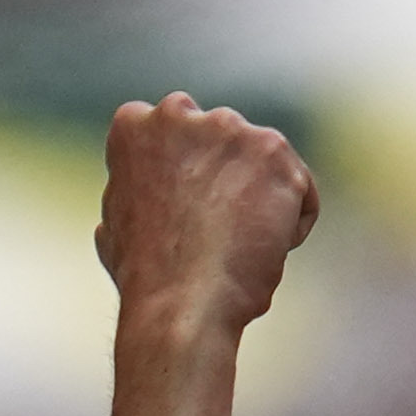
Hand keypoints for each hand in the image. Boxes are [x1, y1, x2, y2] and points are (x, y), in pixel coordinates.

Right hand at [97, 95, 319, 344]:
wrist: (181, 303)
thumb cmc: (146, 279)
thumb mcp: (115, 229)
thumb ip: (128, 198)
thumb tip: (118, 212)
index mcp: (134, 125)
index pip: (178, 134)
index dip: (189, 177)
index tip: (187, 213)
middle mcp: (179, 113)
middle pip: (225, 143)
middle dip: (230, 180)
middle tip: (218, 232)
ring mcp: (229, 129)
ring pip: (264, 166)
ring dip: (262, 203)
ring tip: (238, 247)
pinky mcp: (274, 152)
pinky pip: (300, 192)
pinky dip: (292, 226)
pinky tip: (264, 250)